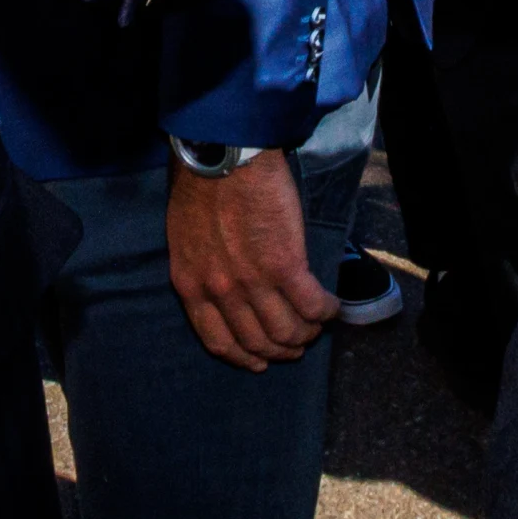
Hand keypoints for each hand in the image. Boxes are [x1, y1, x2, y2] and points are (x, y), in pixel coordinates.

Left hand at [166, 152, 334, 368]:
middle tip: (298, 344)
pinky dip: (326, 312)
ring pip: (287, 331)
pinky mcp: (286, 265)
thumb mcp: (184, 239)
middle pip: (257, 342)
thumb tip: (222, 285)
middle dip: (282, 350)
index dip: (244, 357)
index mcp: (192, 286)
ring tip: (318, 325)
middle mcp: (221, 292)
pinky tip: (333, 307)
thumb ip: (201, 268)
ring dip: (306, 335)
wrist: (223, 157)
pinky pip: (311, 305)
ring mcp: (253, 282)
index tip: (259, 361)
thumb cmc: (201, 187)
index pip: (218, 341)